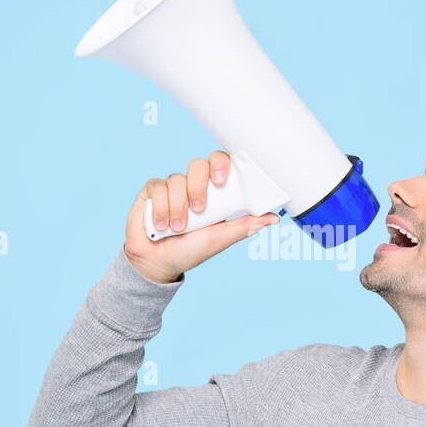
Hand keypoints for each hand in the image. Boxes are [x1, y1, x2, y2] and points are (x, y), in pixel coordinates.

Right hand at [122, 150, 279, 283]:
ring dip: (178, 207)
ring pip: (177, 180)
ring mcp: (171, 187)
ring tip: (178, 228)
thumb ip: (244, 226)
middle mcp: (192, 185)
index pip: (219, 163)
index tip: (221, 181)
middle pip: (197, 165)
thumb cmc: (191, 249)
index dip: (221, 164)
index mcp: (212, 192)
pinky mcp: (151, 191)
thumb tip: (273, 218)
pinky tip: (161, 225)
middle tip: (200, 209)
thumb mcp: (221, 238)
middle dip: (198, 187)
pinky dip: (160, 208)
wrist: (158, 262)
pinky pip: (157, 188)